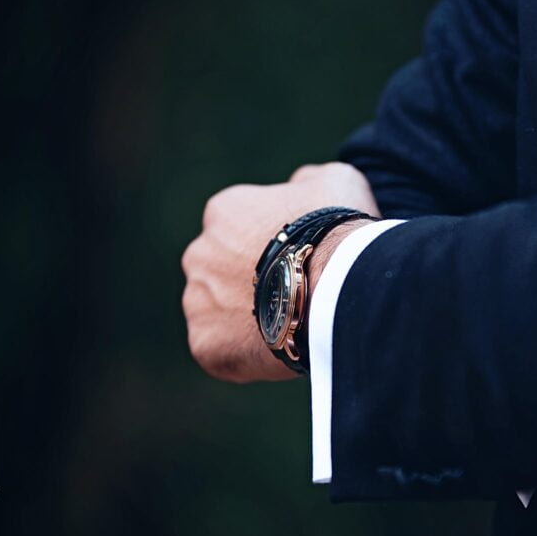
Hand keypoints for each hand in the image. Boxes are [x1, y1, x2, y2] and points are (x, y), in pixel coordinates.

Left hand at [181, 162, 379, 382]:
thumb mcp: (334, 181)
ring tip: (290, 325)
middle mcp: (199, 253)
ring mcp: (198, 300)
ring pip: (218, 311)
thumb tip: (299, 185)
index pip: (240, 227)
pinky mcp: (205, 343)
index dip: (272, 244)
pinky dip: (246, 354)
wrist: (337, 288)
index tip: (300, 259)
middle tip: (295, 294)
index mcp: (225, 211)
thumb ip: (307, 182)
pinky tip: (280, 346)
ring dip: (245, 317)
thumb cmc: (338, 232)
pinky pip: (222, 350)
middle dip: (250, 281)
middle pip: (222, 270)